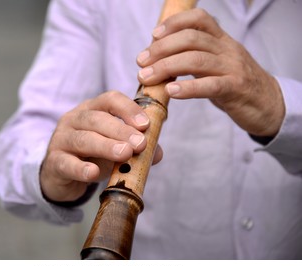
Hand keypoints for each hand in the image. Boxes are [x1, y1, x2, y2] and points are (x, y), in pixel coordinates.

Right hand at [40, 91, 162, 202]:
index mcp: (92, 110)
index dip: (128, 109)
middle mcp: (74, 119)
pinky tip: (93, 173)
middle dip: (121, 130)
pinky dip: (80, 168)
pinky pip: (66, 163)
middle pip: (96, 119)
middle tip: (140, 144)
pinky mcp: (54, 162)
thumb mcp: (114, 148)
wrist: (60, 174)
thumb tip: (157, 153)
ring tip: (124, 154)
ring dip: (105, 146)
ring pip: (82, 139)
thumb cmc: (91, 155)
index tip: (146, 124)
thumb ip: (135, 148)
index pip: (109, 100)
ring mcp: (61, 139)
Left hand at [136, 8, 284, 136]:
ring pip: (196, 60)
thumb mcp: (215, 65)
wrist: (268, 103)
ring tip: (146, 77)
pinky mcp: (235, 89)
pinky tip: (170, 91)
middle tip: (141, 61)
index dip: (174, 23)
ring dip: (166, 67)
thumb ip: (192, 59)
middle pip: (191, 38)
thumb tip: (157, 61)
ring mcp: (232, 68)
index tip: (153, 36)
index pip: (199, 19)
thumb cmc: (233, 84)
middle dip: (161, 49)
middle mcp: (227, 49)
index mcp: (221, 40)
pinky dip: (188, 88)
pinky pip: (210, 85)